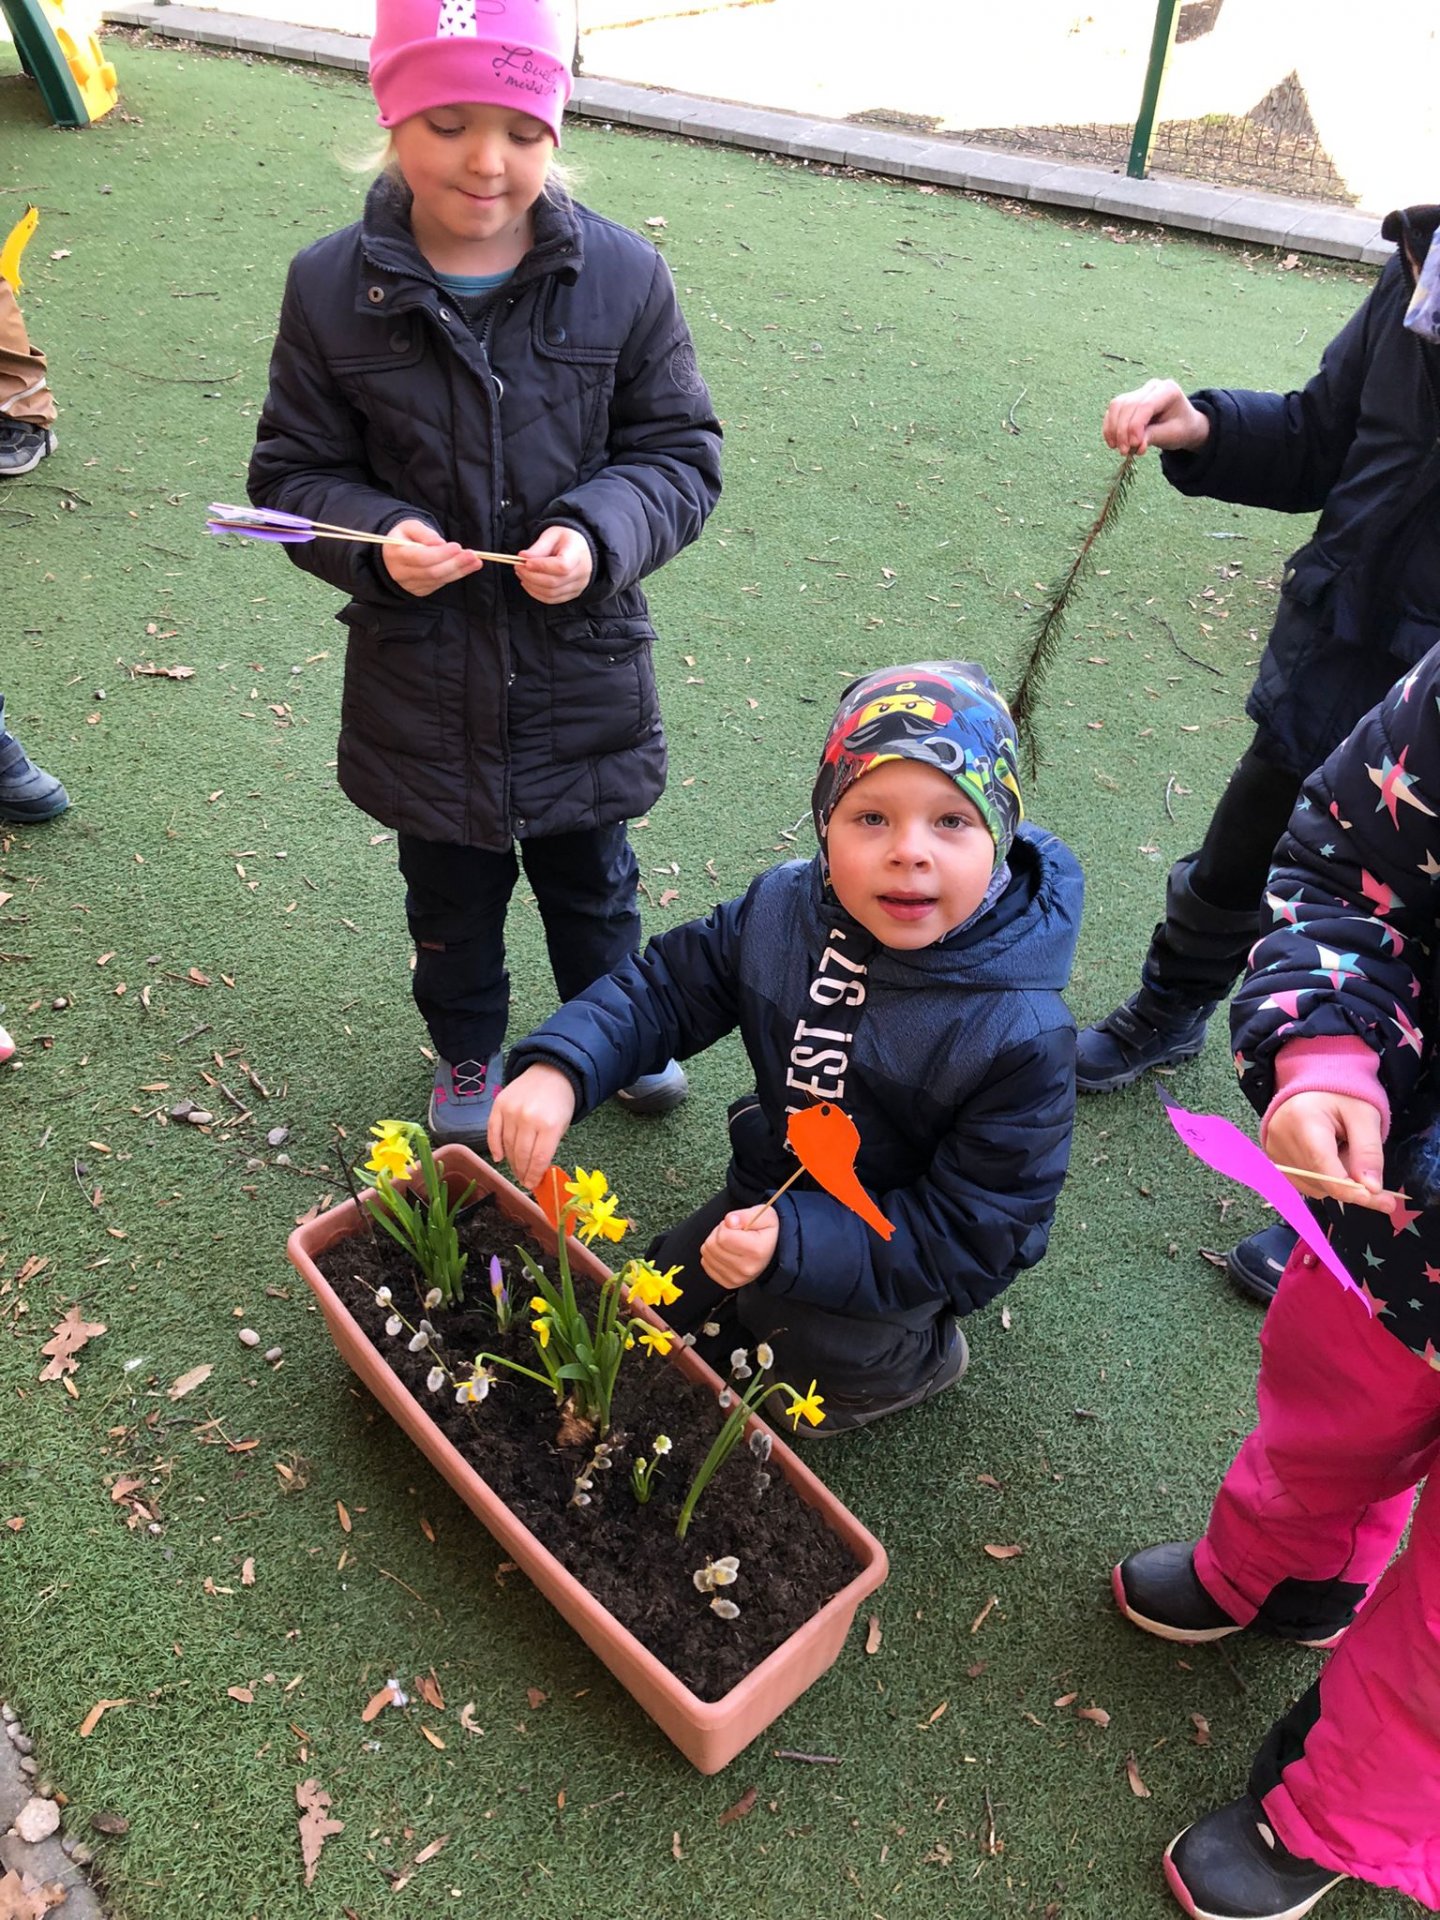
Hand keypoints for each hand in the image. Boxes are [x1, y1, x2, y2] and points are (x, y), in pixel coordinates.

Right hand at [381, 517, 484, 596]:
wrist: (395, 553)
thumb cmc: (405, 536)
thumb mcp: (411, 526)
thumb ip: (425, 534)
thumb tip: (440, 543)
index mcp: (396, 554)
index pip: (421, 558)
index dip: (441, 554)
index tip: (457, 546)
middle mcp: (401, 573)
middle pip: (432, 572)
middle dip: (454, 564)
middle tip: (473, 555)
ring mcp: (410, 585)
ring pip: (438, 580)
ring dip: (459, 571)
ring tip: (476, 561)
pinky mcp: (420, 590)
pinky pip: (440, 584)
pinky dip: (455, 575)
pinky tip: (467, 567)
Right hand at [487, 1064, 576, 1190]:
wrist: (551, 1072)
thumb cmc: (559, 1102)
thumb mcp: (563, 1126)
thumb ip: (549, 1148)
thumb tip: (535, 1172)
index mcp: (550, 1125)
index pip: (539, 1159)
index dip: (534, 1175)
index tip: (532, 1185)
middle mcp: (529, 1118)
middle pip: (521, 1155)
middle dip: (522, 1171)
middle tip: (523, 1180)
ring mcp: (512, 1111)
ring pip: (507, 1146)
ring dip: (511, 1162)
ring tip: (516, 1169)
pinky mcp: (499, 1104)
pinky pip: (493, 1131)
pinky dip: (494, 1147)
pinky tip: (500, 1157)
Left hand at [517, 525, 593, 603]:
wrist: (581, 549)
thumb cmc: (566, 540)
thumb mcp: (552, 535)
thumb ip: (538, 547)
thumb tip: (522, 558)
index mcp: (578, 554)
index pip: (561, 566)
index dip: (541, 566)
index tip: (526, 562)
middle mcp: (581, 573)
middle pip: (553, 582)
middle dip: (530, 576)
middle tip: (518, 567)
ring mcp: (578, 586)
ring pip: (551, 593)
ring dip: (531, 585)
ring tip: (522, 574)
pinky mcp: (572, 594)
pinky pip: (552, 599)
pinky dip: (536, 593)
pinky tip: (529, 583)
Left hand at [700, 1204, 778, 1290]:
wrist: (773, 1251)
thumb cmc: (766, 1231)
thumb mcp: (765, 1214)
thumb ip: (746, 1215)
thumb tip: (729, 1221)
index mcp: (757, 1251)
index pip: (723, 1236)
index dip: (726, 1225)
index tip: (736, 1225)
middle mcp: (747, 1269)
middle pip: (712, 1245)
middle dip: (719, 1233)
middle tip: (733, 1232)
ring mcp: (737, 1278)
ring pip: (706, 1253)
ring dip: (715, 1242)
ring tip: (730, 1241)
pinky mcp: (728, 1283)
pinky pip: (706, 1263)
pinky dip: (712, 1254)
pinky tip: (726, 1251)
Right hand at [1102, 379, 1209, 456]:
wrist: (1183, 425)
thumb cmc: (1181, 429)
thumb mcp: (1172, 435)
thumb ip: (1152, 437)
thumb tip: (1134, 446)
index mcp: (1167, 390)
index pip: (1145, 405)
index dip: (1135, 426)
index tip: (1133, 445)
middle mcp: (1151, 387)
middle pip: (1128, 405)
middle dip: (1122, 430)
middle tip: (1124, 451)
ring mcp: (1138, 392)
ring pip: (1117, 406)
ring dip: (1113, 429)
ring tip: (1120, 448)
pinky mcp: (1128, 401)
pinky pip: (1113, 411)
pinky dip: (1110, 428)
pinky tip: (1113, 443)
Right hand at [1266, 1090, 1394, 1212]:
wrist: (1314, 1085)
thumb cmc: (1341, 1095)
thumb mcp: (1365, 1116)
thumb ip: (1368, 1152)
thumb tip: (1372, 1188)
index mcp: (1302, 1121)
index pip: (1324, 1167)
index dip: (1351, 1189)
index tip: (1380, 1200)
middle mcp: (1280, 1138)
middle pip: (1320, 1180)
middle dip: (1351, 1184)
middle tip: (1373, 1176)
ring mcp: (1274, 1150)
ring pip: (1313, 1187)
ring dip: (1336, 1181)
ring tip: (1343, 1153)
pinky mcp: (1274, 1160)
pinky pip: (1304, 1184)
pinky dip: (1324, 1179)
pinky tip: (1330, 1159)